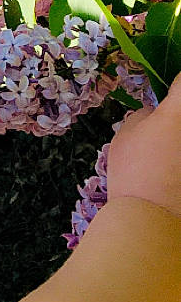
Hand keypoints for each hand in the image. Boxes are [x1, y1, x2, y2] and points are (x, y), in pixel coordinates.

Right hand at [107, 72, 180, 221]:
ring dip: (176, 140)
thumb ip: (143, 116)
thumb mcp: (125, 134)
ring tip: (167, 150)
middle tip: (166, 125)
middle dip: (176, 114)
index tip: (171, 89)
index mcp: (179, 110)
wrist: (154, 217)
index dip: (176, 84)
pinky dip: (178, 158)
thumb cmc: (134, 170)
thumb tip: (153, 113)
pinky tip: (172, 168)